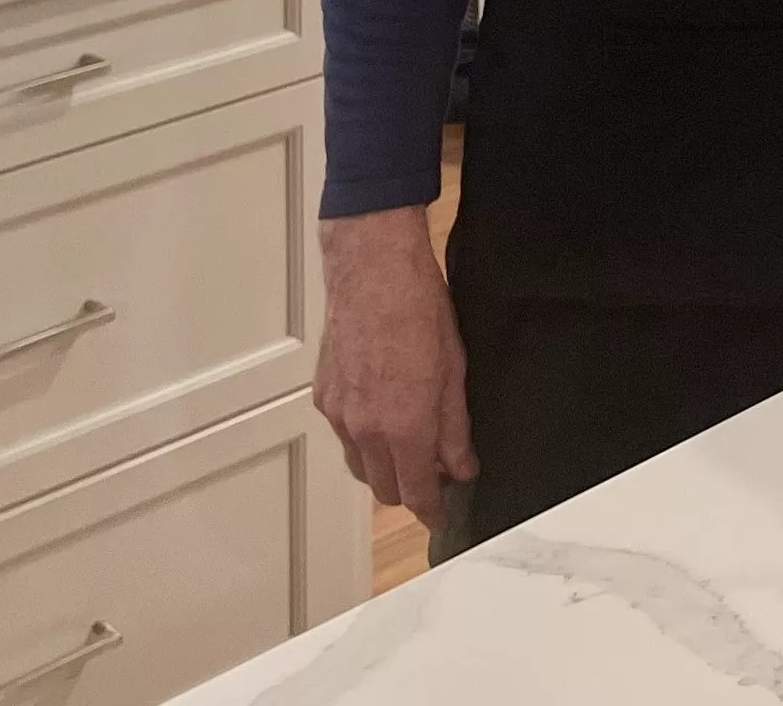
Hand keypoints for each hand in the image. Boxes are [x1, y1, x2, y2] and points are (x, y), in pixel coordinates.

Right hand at [314, 207, 478, 527]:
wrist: (372, 267)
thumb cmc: (419, 309)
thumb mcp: (454, 370)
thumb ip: (455, 428)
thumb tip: (460, 468)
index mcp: (403, 426)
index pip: (415, 493)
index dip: (430, 511)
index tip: (441, 516)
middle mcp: (363, 429)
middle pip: (382, 488)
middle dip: (408, 490)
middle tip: (434, 473)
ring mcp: (338, 412)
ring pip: (358, 464)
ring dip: (383, 466)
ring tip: (411, 444)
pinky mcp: (323, 394)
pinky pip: (343, 435)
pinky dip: (362, 438)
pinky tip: (383, 414)